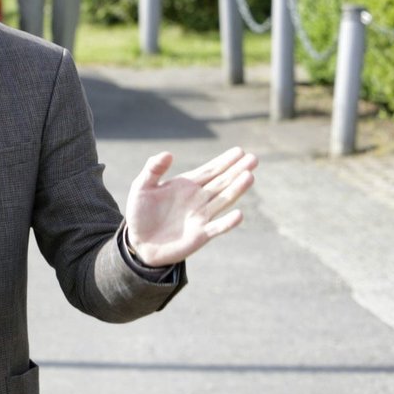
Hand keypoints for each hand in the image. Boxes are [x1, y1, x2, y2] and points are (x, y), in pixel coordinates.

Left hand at [123, 146, 256, 266]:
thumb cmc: (140, 213)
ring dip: (236, 189)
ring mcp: (201, 216)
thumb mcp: (142, 187)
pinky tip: (239, 214)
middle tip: (254, 158)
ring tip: (249, 176)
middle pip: (222, 182)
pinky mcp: (200, 235)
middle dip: (237, 170)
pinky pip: (217, 227)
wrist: (139, 243)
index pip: (210, 170)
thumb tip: (168, 153)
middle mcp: (199, 199)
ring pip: (223, 200)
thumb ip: (153, 169)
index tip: (240, 150)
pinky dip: (228, 222)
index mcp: (187, 185)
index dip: (225, 160)